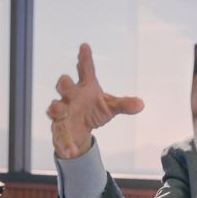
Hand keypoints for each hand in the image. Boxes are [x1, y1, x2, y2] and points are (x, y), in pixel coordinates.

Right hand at [46, 43, 144, 158]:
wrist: (81, 128)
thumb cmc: (94, 110)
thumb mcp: (111, 107)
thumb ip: (124, 105)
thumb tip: (141, 104)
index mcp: (85, 87)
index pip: (85, 70)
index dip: (85, 59)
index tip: (85, 46)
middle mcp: (71, 96)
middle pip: (63, 85)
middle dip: (64, 84)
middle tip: (66, 85)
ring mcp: (62, 112)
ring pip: (55, 108)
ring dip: (56, 109)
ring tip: (61, 113)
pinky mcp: (59, 128)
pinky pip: (59, 134)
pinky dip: (64, 143)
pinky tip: (70, 151)